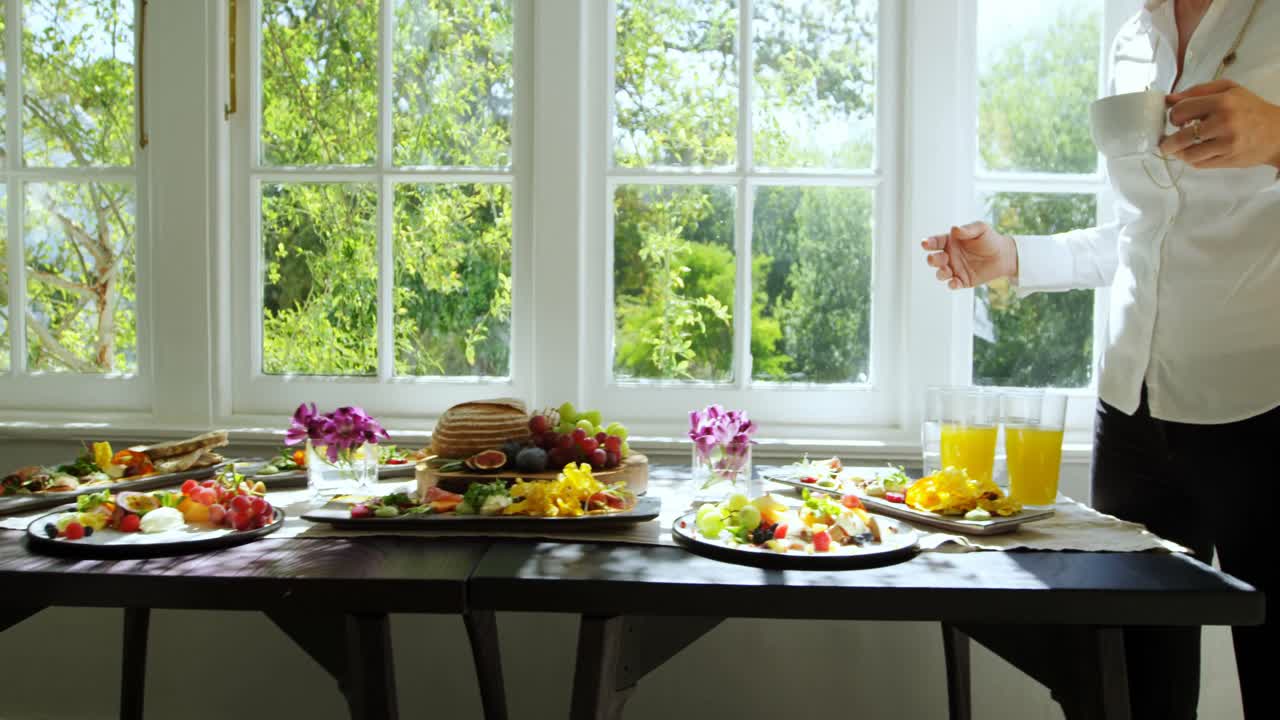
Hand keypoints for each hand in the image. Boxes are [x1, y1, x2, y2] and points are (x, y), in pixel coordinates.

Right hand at [920, 221, 1017, 289]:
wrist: (1004, 255)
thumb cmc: (990, 239)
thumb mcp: (981, 228)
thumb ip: (967, 229)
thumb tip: (954, 229)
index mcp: (950, 242)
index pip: (935, 242)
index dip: (928, 243)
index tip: (925, 244)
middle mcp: (949, 256)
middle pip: (934, 259)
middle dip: (932, 260)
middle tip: (939, 258)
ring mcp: (954, 269)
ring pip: (940, 274)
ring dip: (940, 273)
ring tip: (947, 270)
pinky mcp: (962, 281)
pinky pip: (953, 284)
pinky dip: (952, 285)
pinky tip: (954, 282)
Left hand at [1161, 79, 1279, 169]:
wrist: (1278, 132)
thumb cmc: (1250, 108)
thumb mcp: (1229, 89)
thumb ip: (1197, 91)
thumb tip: (1168, 99)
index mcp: (1222, 102)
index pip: (1181, 111)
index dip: (1173, 116)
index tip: (1176, 120)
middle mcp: (1224, 123)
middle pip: (1180, 137)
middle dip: (1167, 142)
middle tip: (1165, 142)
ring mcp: (1226, 144)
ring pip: (1188, 154)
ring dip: (1178, 153)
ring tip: (1178, 149)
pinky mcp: (1228, 159)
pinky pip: (1199, 164)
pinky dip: (1191, 160)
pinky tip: (1194, 153)